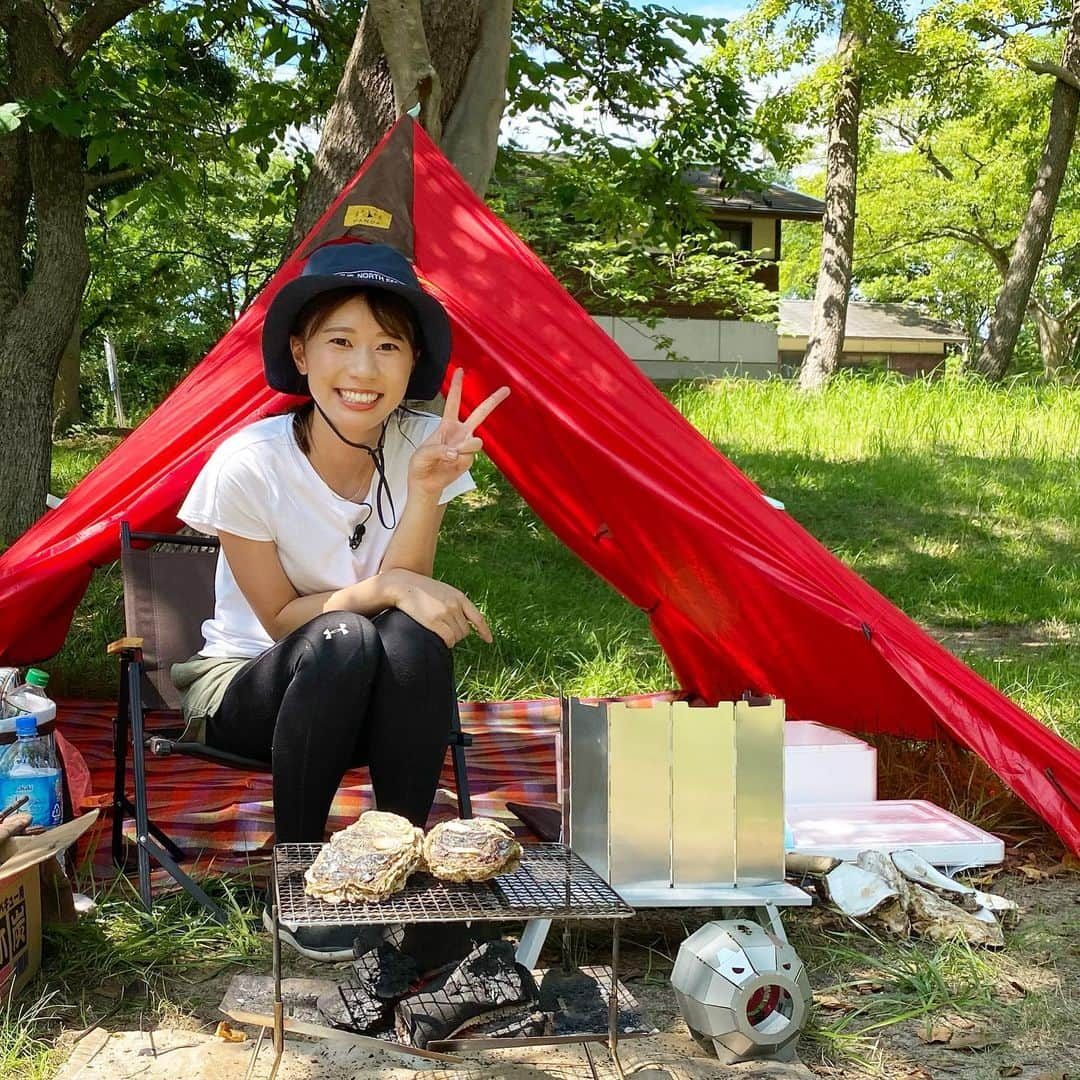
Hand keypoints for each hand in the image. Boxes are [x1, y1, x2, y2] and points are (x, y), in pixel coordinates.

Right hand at [381, 569, 491, 647]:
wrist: (403, 585)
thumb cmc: (421, 589)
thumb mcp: (443, 591)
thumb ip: (454, 602)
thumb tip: (461, 621)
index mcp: (459, 597)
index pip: (477, 618)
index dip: (484, 631)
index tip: (489, 640)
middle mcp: (455, 605)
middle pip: (465, 631)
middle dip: (458, 635)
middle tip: (447, 633)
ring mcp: (445, 613)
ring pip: (457, 636)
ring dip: (452, 639)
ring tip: (442, 634)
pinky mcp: (434, 621)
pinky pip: (448, 639)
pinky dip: (447, 643)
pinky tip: (443, 642)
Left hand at [408, 368, 509, 498]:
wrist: (426, 484)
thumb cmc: (421, 466)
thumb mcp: (422, 455)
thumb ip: (438, 451)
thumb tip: (456, 453)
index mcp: (447, 424)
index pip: (453, 402)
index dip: (457, 386)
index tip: (461, 370)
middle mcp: (460, 432)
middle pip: (480, 413)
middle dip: (493, 401)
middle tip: (507, 388)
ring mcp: (466, 445)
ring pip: (476, 441)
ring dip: (465, 447)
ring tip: (451, 455)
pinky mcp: (470, 459)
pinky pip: (469, 456)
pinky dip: (459, 460)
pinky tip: (450, 465)